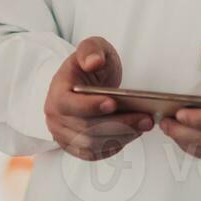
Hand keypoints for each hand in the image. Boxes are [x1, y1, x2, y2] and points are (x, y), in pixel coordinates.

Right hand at [44, 36, 155, 160]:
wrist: (85, 84)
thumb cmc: (89, 66)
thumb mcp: (92, 48)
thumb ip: (91, 50)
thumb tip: (93, 62)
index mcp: (56, 92)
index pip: (68, 104)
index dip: (89, 106)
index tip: (113, 103)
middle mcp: (55, 117)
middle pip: (86, 128)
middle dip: (119, 123)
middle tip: (145, 118)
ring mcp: (63, 135)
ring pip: (93, 143)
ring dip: (122, 136)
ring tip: (145, 124)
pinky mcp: (75, 148)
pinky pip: (95, 153)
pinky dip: (116, 145)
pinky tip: (133, 133)